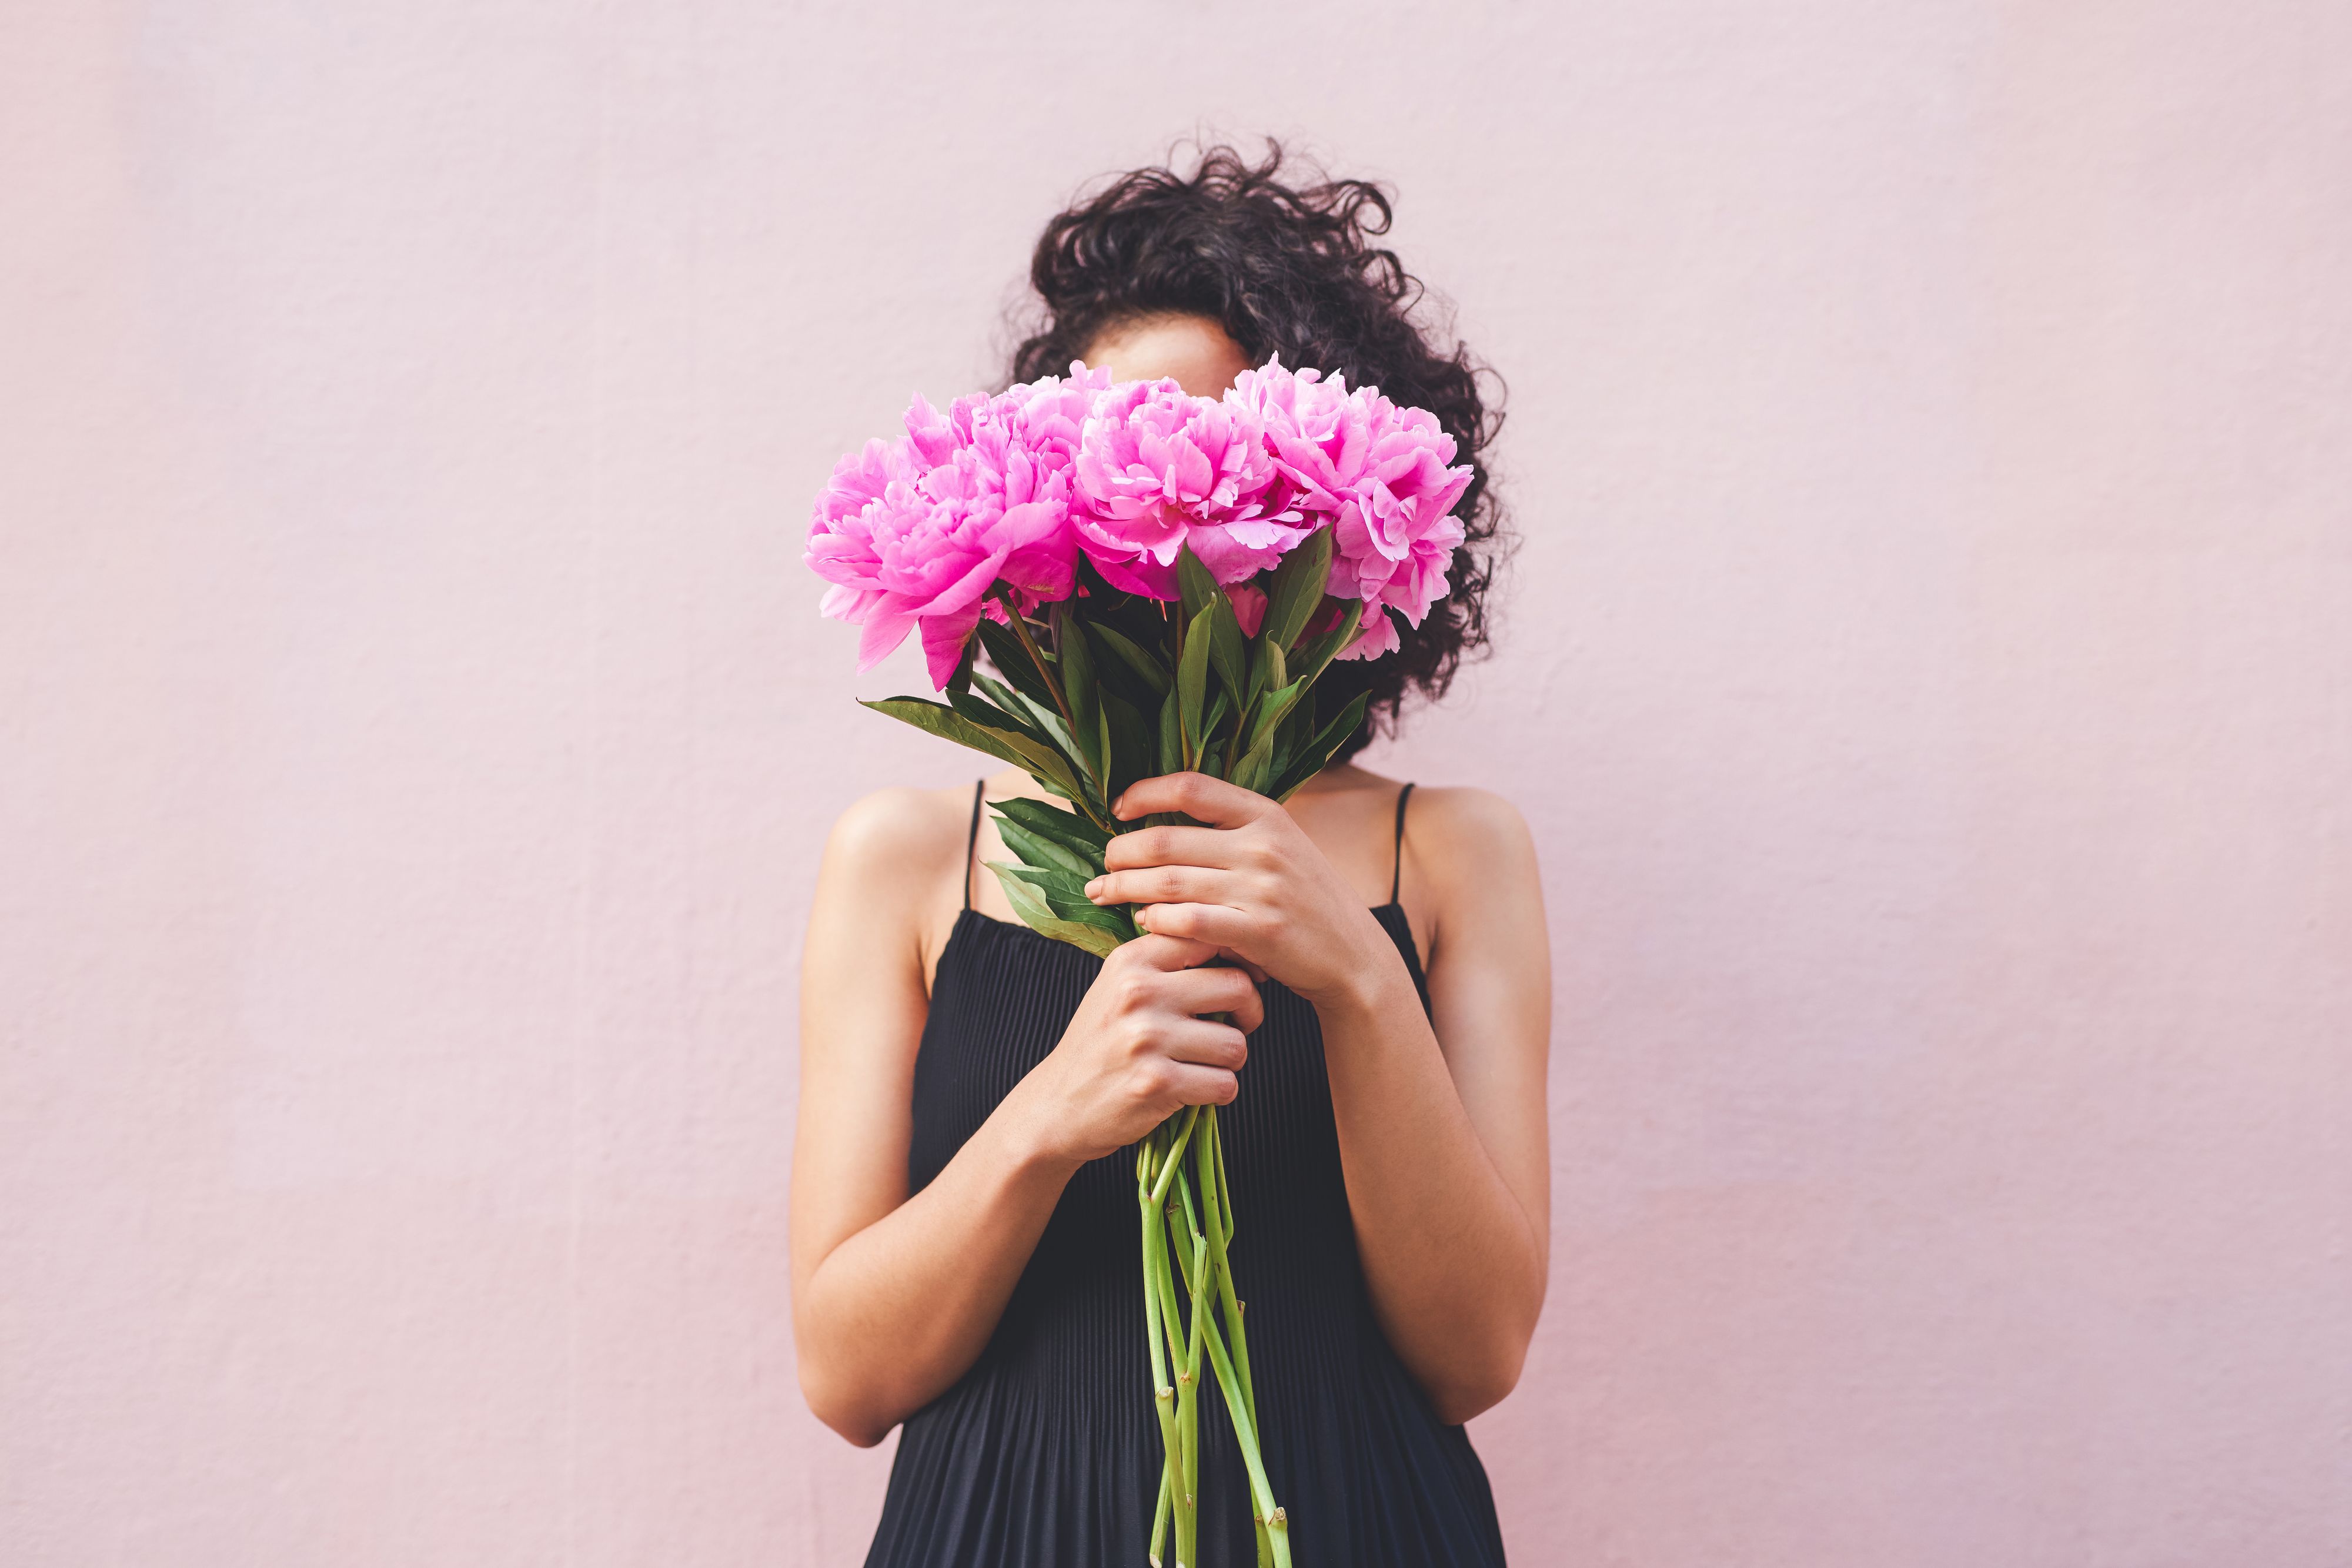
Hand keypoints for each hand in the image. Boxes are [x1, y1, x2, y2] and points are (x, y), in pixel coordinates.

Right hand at [1012, 934, 1263, 1166]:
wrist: (1058, 1105)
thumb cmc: (1101, 1044)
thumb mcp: (1119, 986)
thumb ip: (1167, 960)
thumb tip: (1236, 942)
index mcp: (1132, 960)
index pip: (1209, 937)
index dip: (1236, 961)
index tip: (1234, 984)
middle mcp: (1139, 992)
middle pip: (1237, 986)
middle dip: (1248, 1013)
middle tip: (1232, 1028)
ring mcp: (1147, 1038)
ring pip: (1236, 1044)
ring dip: (1229, 1062)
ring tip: (1202, 1064)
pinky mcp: (1157, 1084)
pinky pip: (1224, 1085)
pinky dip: (1218, 1092)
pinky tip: (1193, 1090)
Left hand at [1085, 772, 1396, 1010]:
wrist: (1353, 955)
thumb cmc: (1306, 901)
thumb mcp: (1282, 848)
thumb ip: (1233, 831)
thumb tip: (1164, 821)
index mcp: (1266, 815)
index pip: (1192, 787)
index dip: (1146, 792)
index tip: (1118, 807)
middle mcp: (1264, 845)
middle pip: (1168, 839)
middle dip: (1122, 852)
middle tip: (1103, 864)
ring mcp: (1263, 889)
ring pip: (1169, 882)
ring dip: (1126, 887)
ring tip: (1104, 892)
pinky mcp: (1259, 932)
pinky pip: (1189, 922)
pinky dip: (1158, 921)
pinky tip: (1144, 922)